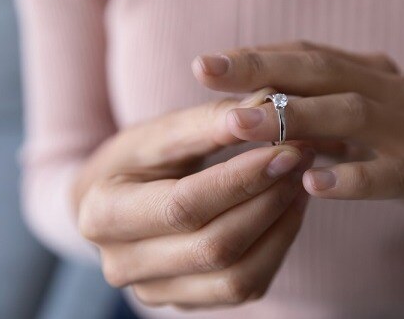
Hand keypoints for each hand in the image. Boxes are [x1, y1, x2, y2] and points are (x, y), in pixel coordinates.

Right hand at [74, 92, 314, 308]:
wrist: (113, 204)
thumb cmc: (133, 162)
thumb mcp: (157, 134)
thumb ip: (207, 122)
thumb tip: (267, 105)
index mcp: (103, 215)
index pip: (183, 206)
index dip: (241, 180)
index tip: (285, 150)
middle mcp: (123, 265)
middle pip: (214, 246)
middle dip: (268, 200)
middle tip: (300, 159)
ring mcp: (156, 292)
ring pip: (237, 277)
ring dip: (280, 226)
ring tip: (299, 182)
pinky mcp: (187, 301)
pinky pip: (245, 287)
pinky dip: (276, 247)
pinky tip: (289, 209)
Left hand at [193, 41, 403, 254]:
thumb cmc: (401, 149)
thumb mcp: (357, 123)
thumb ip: (314, 112)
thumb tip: (248, 108)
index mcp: (368, 73)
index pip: (307, 54)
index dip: (257, 56)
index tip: (208, 64)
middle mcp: (390, 90)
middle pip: (322, 70)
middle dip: (262, 69)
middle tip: (206, 72)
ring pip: (352, 114)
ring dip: (293, 118)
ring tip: (240, 126)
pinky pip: (389, 174)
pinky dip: (350, 178)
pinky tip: (311, 183)